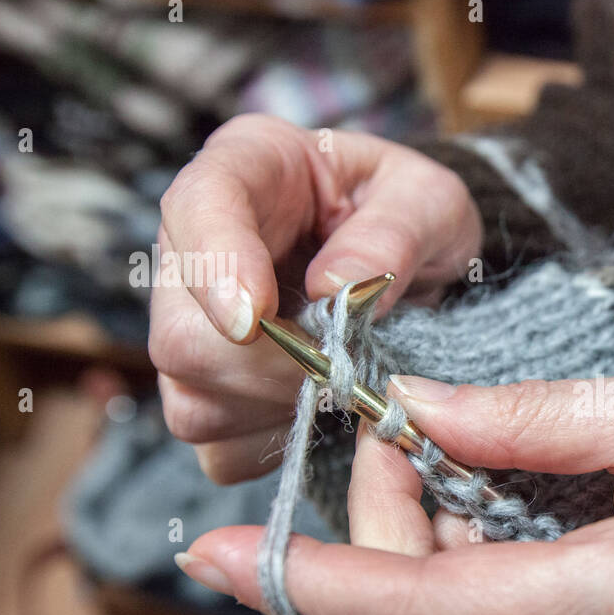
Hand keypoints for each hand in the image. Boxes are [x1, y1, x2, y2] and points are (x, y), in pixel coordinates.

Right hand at [149, 114, 481, 483]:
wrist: (418, 261)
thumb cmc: (414, 215)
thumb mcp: (430, 201)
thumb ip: (394, 232)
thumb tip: (334, 286)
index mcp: (248, 167)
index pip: (196, 206)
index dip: (216, 267)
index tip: (255, 319)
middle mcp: (196, 244)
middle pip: (183, 332)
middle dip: (274, 366)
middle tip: (348, 359)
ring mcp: (190, 322)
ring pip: (193, 399)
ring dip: (278, 407)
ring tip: (342, 377)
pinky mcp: (207, 391)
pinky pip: (219, 447)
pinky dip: (275, 443)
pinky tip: (318, 408)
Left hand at [176, 366, 613, 614]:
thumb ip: (531, 420)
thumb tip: (417, 412)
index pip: (446, 612)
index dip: (327, 584)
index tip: (221, 552)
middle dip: (371, 544)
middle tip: (391, 447)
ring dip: (414, 569)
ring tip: (440, 478)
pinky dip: (460, 596)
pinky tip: (487, 530)